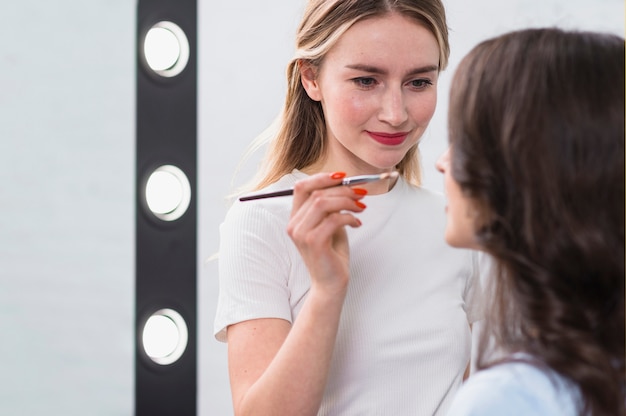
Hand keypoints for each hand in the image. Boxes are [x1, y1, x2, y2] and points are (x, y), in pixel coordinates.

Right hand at [287, 172, 366, 294]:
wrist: (331, 284)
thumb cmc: (331, 255)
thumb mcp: (330, 225)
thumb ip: (331, 207)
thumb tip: (345, 185)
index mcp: (295, 218)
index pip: (302, 187)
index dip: (322, 178)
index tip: (343, 178)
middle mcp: (294, 224)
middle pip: (316, 193)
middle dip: (343, 190)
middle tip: (361, 194)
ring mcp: (302, 234)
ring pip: (323, 203)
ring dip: (347, 201)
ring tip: (361, 208)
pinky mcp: (314, 242)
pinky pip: (333, 219)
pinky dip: (349, 217)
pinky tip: (357, 223)